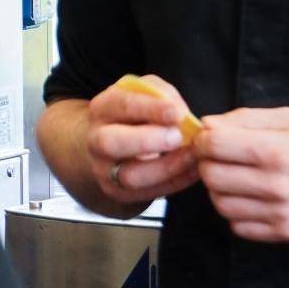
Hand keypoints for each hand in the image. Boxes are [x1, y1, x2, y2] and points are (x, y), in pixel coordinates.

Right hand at [87, 75, 199, 204]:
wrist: (115, 141)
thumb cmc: (136, 113)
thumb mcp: (146, 94)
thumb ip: (162, 95)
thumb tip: (181, 114)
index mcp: (103, 108)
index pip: (122, 105)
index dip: (151, 109)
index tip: (178, 113)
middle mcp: (96, 140)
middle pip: (111, 143)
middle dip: (147, 141)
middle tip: (177, 137)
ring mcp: (104, 170)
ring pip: (130, 176)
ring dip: (166, 167)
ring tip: (192, 156)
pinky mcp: (117, 192)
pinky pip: (146, 193)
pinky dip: (174, 182)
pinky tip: (192, 170)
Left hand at [193, 107, 288, 241]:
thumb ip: (247, 119)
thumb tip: (207, 125)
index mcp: (278, 151)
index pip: (215, 145)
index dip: (204, 138)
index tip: (210, 137)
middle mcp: (278, 185)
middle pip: (211, 176)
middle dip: (207, 163)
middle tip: (220, 156)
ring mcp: (281, 213)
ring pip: (221, 204)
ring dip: (220, 188)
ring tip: (237, 176)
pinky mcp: (285, 233)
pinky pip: (238, 226)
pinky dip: (237, 211)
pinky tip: (252, 196)